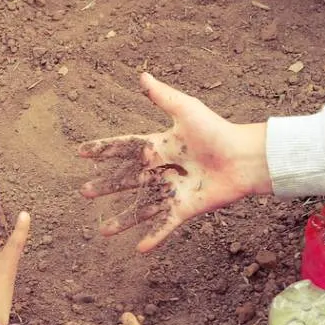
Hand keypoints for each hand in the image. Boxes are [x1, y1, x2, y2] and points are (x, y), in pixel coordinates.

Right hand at [79, 73, 269, 252]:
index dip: (103, 150)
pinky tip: (140, 250)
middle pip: (126, 180)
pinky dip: (154, 238)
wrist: (244, 158)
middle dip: (105, 187)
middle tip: (84, 193)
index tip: (81, 152)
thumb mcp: (187, 111)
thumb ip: (163, 97)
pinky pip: (166, 224)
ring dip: (122, 220)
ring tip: (103, 231)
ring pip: (141, 208)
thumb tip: (142, 75)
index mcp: (159, 146)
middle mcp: (162, 170)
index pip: (123, 149)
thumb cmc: (217, 131)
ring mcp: (172, 191)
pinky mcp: (186, 208)